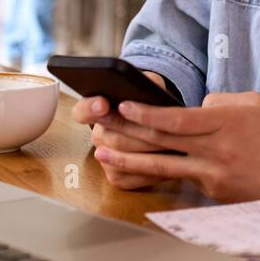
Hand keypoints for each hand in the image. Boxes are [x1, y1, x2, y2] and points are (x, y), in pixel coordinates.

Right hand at [72, 73, 174, 189]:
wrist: (158, 125)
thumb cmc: (151, 101)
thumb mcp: (149, 84)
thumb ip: (145, 83)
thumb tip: (147, 88)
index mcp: (98, 110)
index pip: (83, 110)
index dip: (91, 108)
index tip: (104, 104)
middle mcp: (98, 136)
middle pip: (115, 139)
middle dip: (142, 134)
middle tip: (164, 129)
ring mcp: (105, 159)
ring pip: (125, 160)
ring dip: (152, 153)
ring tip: (176, 144)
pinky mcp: (117, 176)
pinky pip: (133, 178)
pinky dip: (155, 172)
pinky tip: (173, 162)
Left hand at [91, 91, 259, 207]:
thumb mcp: (253, 104)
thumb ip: (219, 102)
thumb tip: (191, 108)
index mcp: (226, 123)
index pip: (177, 118)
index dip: (146, 113)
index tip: (123, 105)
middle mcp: (217, 150)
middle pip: (163, 140)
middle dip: (127, 131)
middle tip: (100, 124)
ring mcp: (214, 175)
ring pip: (164, 166)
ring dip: (129, 159)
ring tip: (103, 153)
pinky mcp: (215, 193)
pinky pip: (182, 178)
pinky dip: (158, 171)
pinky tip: (137, 167)